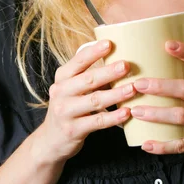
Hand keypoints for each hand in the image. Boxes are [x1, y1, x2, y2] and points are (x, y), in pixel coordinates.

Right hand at [36, 40, 135, 163]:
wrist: (51, 140)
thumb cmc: (69, 106)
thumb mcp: (71, 87)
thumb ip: (88, 73)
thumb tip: (118, 57)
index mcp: (62, 77)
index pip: (78, 61)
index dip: (94, 52)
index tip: (109, 43)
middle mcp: (61, 92)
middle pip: (88, 79)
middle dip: (109, 72)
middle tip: (126, 65)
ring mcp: (65, 112)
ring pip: (94, 100)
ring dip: (115, 94)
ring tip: (132, 89)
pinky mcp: (73, 130)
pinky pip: (97, 121)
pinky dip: (113, 117)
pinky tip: (127, 112)